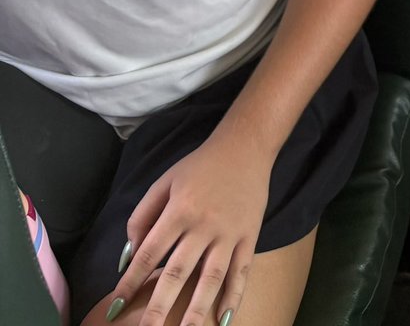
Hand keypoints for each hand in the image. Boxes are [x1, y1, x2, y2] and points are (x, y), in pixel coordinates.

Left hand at [107, 133, 272, 324]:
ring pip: (210, 279)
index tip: (114, 309)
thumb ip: (143, 216)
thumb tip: (129, 255)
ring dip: (195, 312)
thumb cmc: (200, 165)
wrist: (245, 146)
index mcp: (179, 210)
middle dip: (158, 309)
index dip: (129, 283)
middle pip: (176, 274)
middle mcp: (203, 225)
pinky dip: (233, 297)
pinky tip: (224, 319)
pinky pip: (241, 271)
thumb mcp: (165, 181)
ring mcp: (228, 233)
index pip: (148, 254)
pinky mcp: (249, 236)